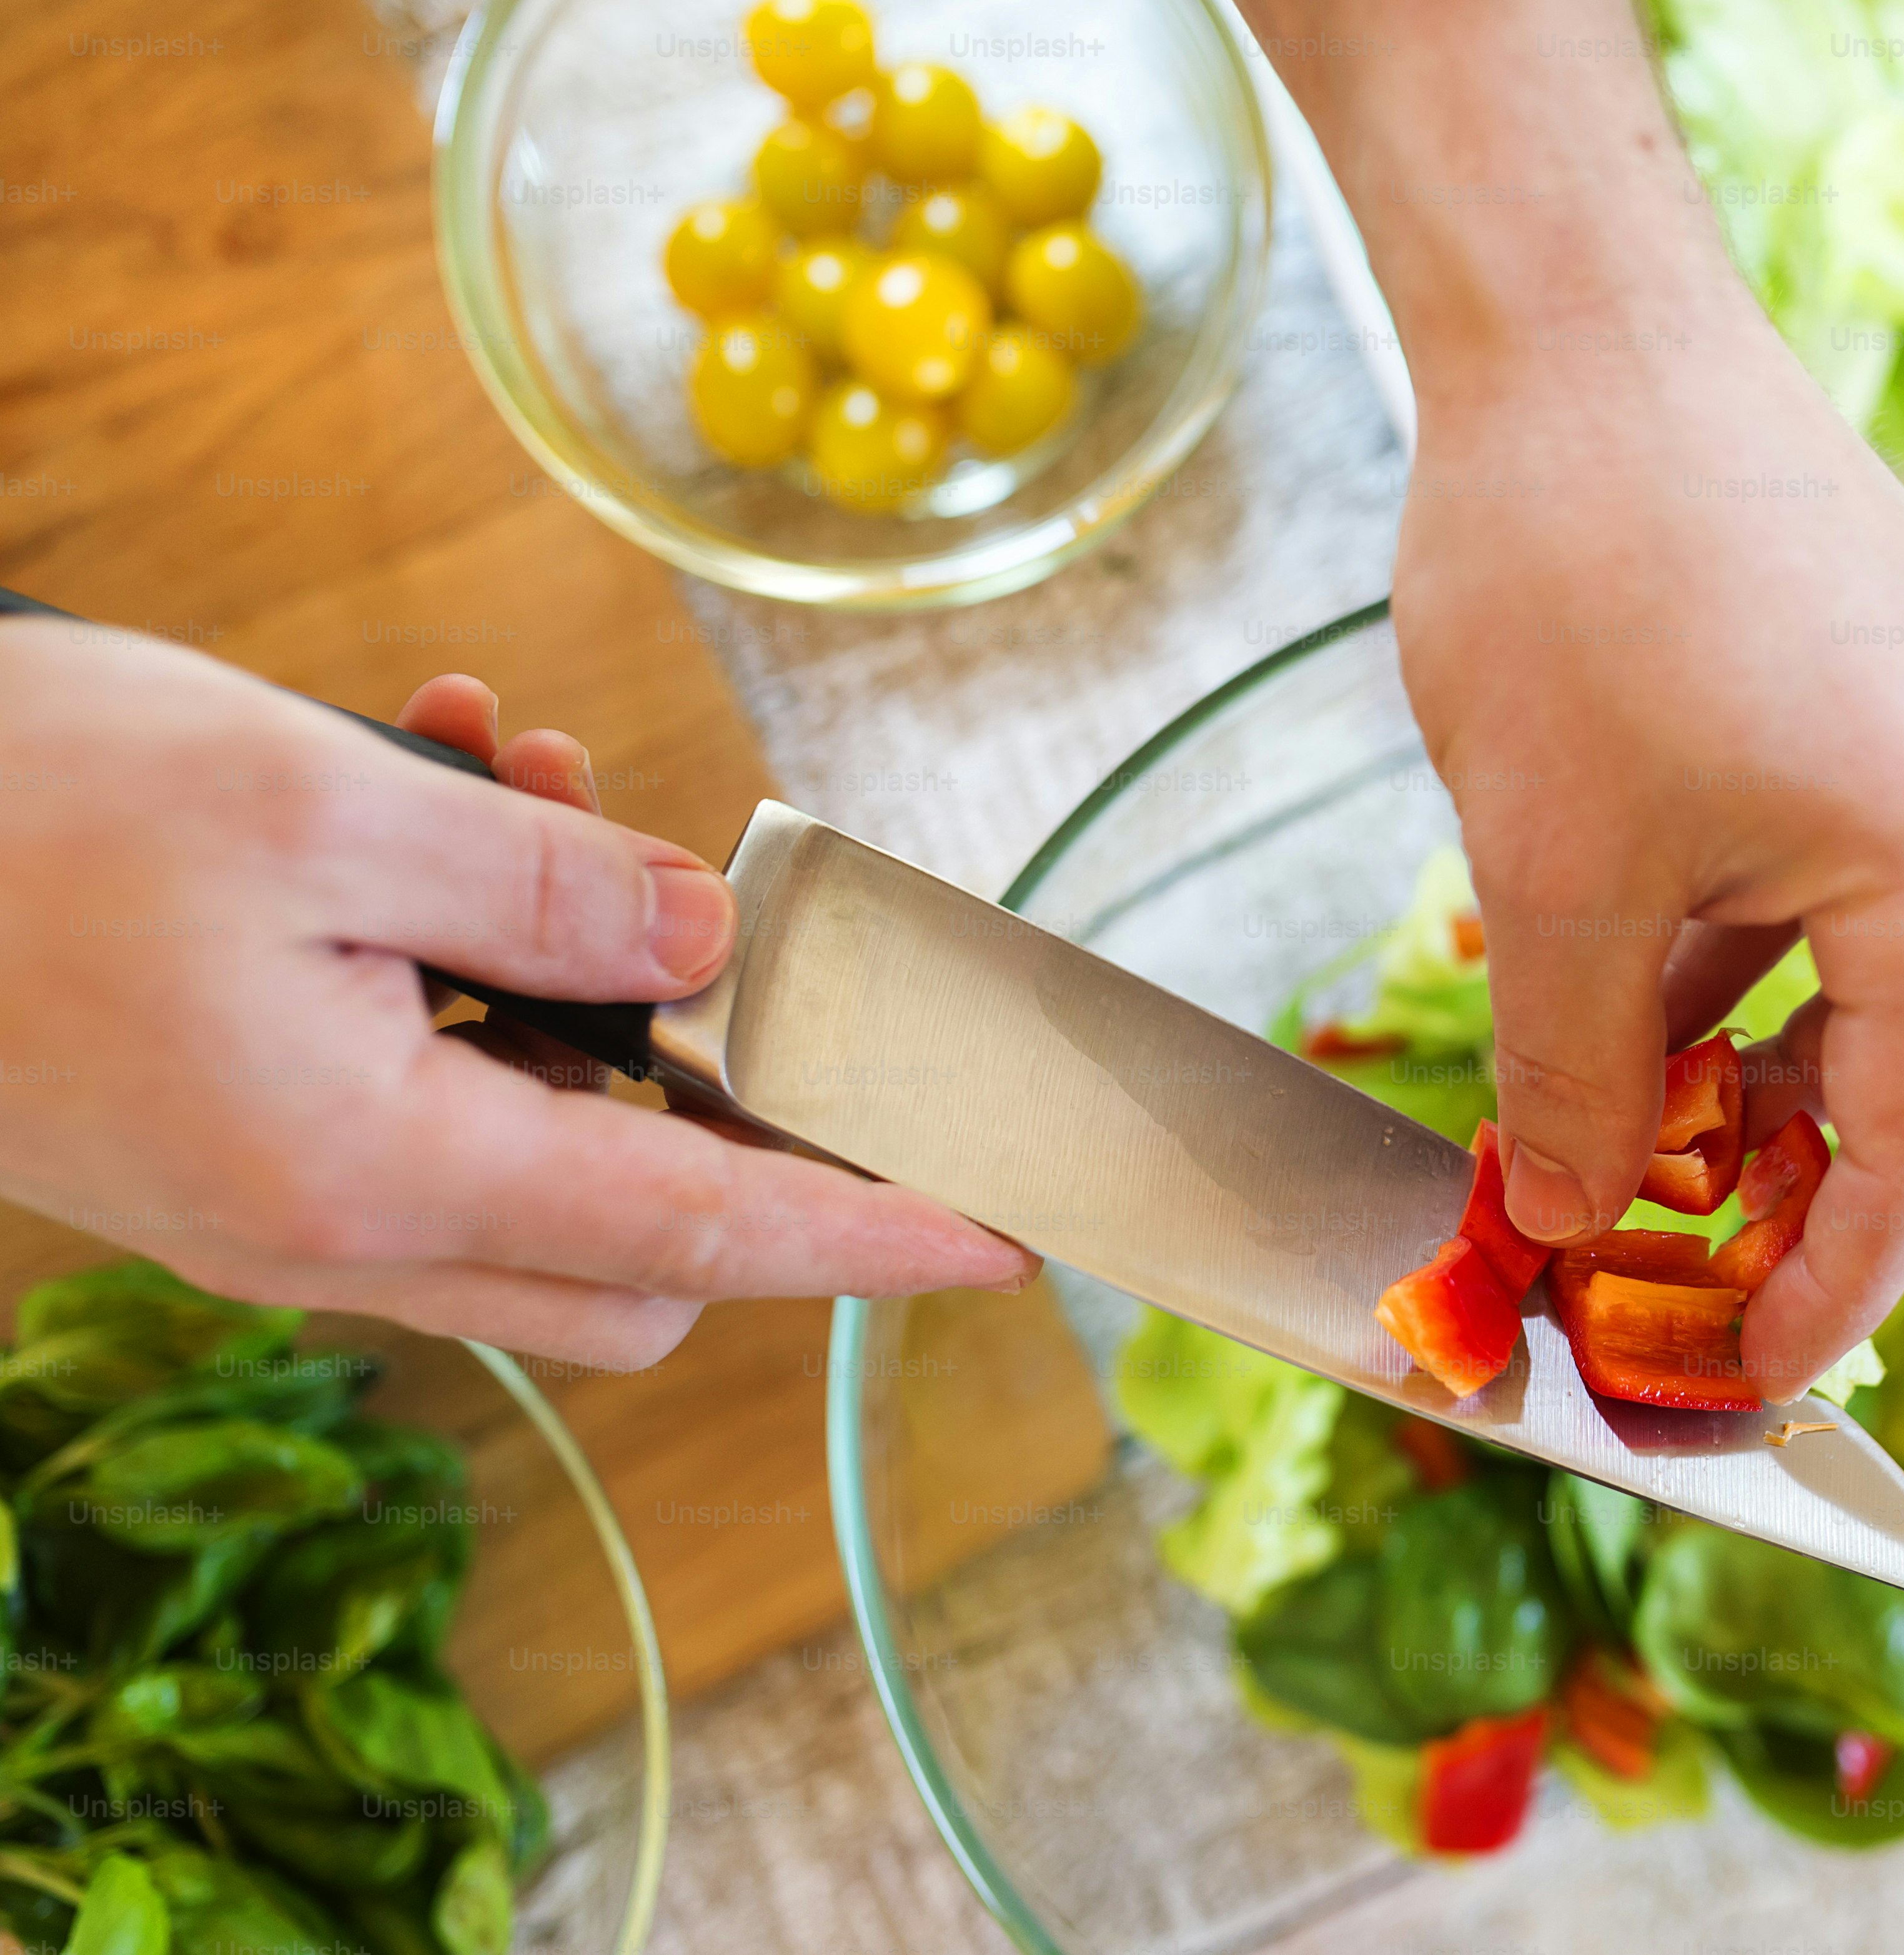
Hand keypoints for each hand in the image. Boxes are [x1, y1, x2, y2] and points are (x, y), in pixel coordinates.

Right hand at [0, 617, 1031, 1366]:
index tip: (1002, 1239)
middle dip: (726, 1112)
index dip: (869, 1236)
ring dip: (589, 1001)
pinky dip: (480, 980)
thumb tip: (711, 950)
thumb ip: (551, 892)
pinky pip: (426, 1101)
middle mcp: (335, 1225)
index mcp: (373, 1169)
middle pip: (639, 1243)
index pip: (702, 1232)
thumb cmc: (22, 814)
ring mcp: (279, 1201)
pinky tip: (452, 799)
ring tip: (541, 788)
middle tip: (730, 934)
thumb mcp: (323, 810)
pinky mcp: (238, 1143)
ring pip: (540, 1169)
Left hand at [1244, 0, 1903, 1395]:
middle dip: (1895, 1196)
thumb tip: (1573, 1218)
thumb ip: (1571, 1074)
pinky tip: (1664, 1000)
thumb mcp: (1549, 866)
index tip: (1756, 1369)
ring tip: (1680, 1138)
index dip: (1842, 1284)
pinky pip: (1889, 885)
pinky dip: (1796, 973)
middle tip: (1759, 1266)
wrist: (1584, 336)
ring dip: (1835, 1081)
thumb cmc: (1567, 571)